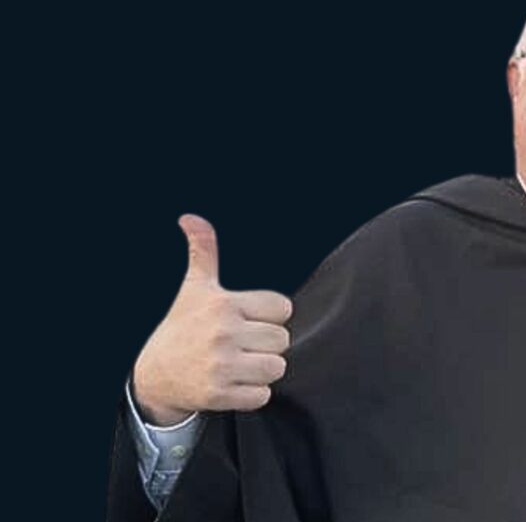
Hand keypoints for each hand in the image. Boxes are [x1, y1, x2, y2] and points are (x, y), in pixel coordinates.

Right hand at [132, 214, 292, 425]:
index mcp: (223, 305)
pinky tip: (234, 383)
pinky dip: (253, 393)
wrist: (154, 376)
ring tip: (242, 364)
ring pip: (277, 368)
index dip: (271, 316)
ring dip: (264, 370)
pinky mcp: (219, 395)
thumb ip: (202, 251)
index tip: (251, 320)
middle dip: (267, 344)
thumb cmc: (182, 327)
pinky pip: (262, 395)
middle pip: (282, 340)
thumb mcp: (194, 288)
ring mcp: (221, 366)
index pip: (282, 308)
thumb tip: (191, 218)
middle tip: (245, 345)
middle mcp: (222, 333)